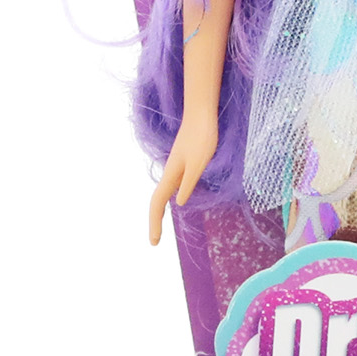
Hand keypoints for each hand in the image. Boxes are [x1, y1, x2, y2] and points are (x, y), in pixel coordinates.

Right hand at [148, 110, 218, 243]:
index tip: (154, 242)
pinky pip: (171, 185)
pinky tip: (177, 199)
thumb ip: (189, 183)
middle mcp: (170, 172)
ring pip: (163, 192)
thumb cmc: (202, 137)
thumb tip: (180, 202)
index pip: (158, 203)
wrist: (201, 113)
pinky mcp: (182, 160)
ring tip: (160, 225)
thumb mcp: (199, 163)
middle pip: (157, 200)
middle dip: (155, 221)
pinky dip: (169, 197)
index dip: (155, 223)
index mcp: (172, 174)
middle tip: (155, 241)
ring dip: (160, 210)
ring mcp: (175, 166)